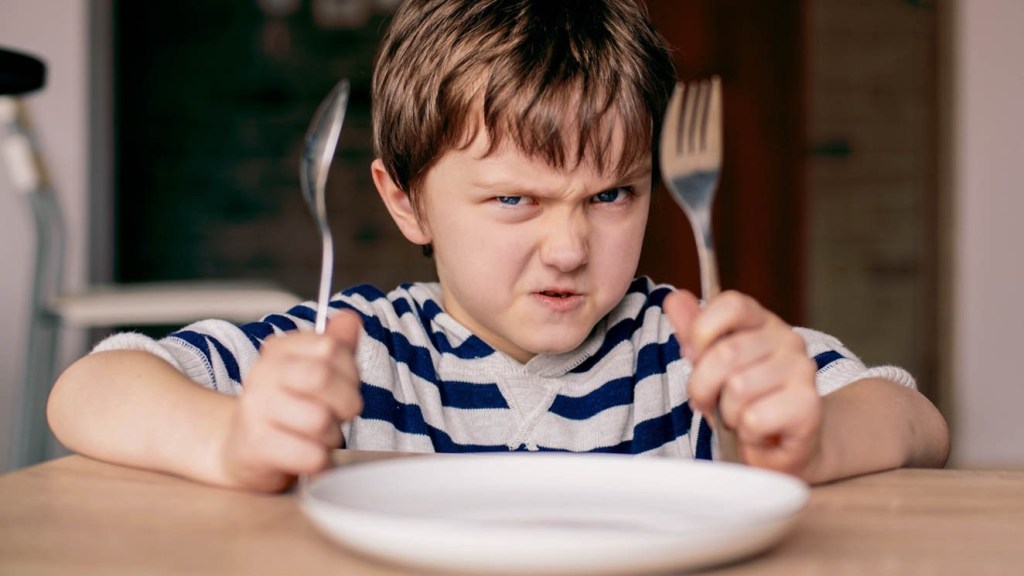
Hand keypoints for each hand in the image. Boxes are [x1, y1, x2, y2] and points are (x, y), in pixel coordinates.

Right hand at [217, 310, 362, 491]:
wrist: (244, 450)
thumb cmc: (289, 409)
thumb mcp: (314, 372)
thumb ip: (336, 345)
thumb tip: (350, 317)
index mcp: (279, 349)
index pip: (331, 347)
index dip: (350, 372)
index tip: (344, 385)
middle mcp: (262, 373)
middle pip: (322, 378)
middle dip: (345, 402)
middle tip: (338, 414)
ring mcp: (256, 409)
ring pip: (320, 420)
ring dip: (331, 436)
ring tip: (317, 436)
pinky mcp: (256, 446)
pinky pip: (311, 455)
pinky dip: (320, 460)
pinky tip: (306, 455)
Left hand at [664, 290, 821, 477]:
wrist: (785, 447)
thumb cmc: (745, 403)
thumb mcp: (711, 366)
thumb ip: (694, 333)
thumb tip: (675, 298)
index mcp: (762, 322)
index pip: (731, 304)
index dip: (702, 331)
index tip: (693, 356)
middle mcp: (788, 340)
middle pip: (726, 352)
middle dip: (703, 386)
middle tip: (709, 402)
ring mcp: (802, 370)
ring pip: (738, 388)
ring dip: (728, 414)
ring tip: (740, 418)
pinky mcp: (808, 405)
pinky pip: (754, 418)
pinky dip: (747, 433)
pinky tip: (759, 433)